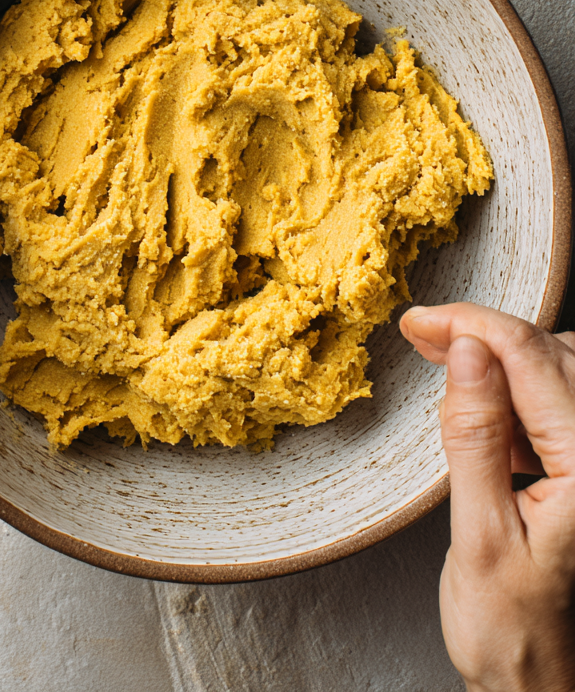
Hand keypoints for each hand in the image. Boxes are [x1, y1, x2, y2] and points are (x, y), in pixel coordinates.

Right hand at [401, 303, 574, 691]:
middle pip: (551, 352)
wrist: (538, 682)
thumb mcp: (480, 535)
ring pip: (557, 368)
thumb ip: (476, 437)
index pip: (532, 358)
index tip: (421, 322)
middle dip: (484, 333)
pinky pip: (556, 401)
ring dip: (501, 356)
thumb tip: (466, 351)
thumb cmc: (512, 630)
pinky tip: (478, 402)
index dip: (471, 325)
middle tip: (423, 334)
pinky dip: (514, 388)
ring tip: (444, 359)